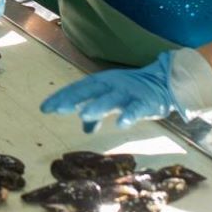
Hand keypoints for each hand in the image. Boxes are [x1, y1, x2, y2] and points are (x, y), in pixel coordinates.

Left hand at [40, 50, 211, 132]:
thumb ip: (97, 115)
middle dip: (72, 99)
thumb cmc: (134, 92)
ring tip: (84, 114)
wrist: (166, 82)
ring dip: (97, 106)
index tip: (45, 108)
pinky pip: (136, 109)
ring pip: (110, 98)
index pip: (77, 89)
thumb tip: (84, 128)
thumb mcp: (112, 101)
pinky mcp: (145, 101)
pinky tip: (120, 123)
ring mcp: (128, 92)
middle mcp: (111, 85)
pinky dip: (128, 114)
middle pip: (88, 91)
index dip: (61, 97)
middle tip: (56, 109)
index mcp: (101, 83)